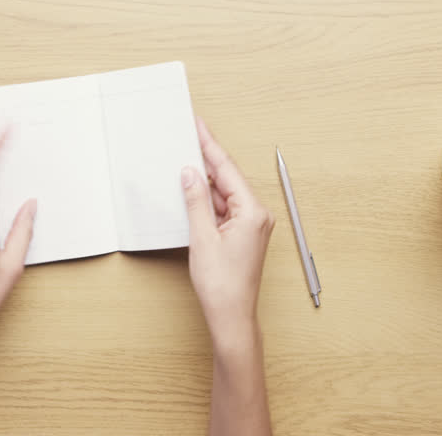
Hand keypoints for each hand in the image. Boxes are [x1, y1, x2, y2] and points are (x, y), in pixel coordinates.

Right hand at [181, 118, 274, 346]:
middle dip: (206, 159)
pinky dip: (207, 200)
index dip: (210, 145)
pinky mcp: (243, 235)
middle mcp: (257, 215)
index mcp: (253, 211)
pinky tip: (192, 192)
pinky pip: (224, 209)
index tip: (198, 125)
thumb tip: (190, 173)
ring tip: (184, 161)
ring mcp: (251, 226)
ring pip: (224, 194)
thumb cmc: (222, 284)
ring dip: (205, 182)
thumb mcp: (202, 237)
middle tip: (188, 136)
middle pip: (227, 178)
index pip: (227, 169)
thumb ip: (196, 201)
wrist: (232, 317)